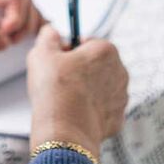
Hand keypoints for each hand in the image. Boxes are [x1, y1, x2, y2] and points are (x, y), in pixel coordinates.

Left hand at [0, 0, 45, 70]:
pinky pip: (21, 21)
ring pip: (27, 11)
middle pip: (26, 3)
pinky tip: (20, 43)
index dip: (17, 17)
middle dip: (24, 24)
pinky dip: (26, 31)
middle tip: (10, 42)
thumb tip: (5, 41)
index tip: (6, 35)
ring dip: (26, 28)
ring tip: (11, 43)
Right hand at [27, 25, 128, 157]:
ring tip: (64, 98)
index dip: (68, 50)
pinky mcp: (118, 119)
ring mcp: (121, 97)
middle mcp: (120, 71)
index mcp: (106, 50)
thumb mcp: (42, 52)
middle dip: (79, 69)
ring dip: (85, 89)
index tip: (57, 60)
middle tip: (58, 79)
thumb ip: (48, 35)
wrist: (65, 132)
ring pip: (99, 87)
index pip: (86, 42)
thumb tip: (51, 31)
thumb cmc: (55, 90)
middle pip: (95, 64)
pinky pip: (102, 109)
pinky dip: (89, 110)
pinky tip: (74, 113)